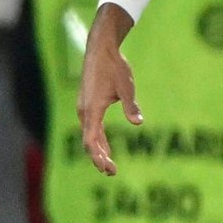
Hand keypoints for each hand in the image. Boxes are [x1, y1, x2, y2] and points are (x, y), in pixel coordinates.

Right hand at [77, 5, 139, 176]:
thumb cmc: (115, 67)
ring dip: (98, 150)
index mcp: (92, 109)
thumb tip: (138, 123)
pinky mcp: (87, 104)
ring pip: (89, 135)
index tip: (109, 169)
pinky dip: (98, 138)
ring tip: (109, 165)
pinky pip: (91, 127)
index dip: (99, 157)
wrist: (101, 49)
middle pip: (89, 141)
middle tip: (112, 173)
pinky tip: (106, 146)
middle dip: (99, 158)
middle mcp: (84, 111)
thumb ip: (132, 105)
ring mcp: (84, 108)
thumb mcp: (126, 87)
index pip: (92, 140)